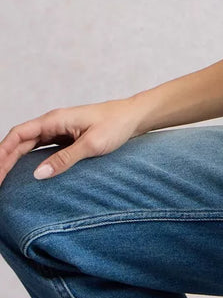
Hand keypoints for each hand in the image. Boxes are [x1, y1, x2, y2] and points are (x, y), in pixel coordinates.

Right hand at [0, 99, 146, 188]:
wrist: (134, 117)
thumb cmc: (116, 125)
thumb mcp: (92, 144)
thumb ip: (65, 159)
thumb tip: (38, 174)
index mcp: (54, 119)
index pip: (18, 134)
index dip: (2, 152)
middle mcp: (52, 123)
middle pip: (18, 141)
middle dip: (3, 160)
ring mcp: (58, 130)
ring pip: (27, 145)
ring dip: (13, 161)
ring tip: (4, 180)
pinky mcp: (65, 138)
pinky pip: (40, 149)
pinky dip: (28, 160)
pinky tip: (24, 173)